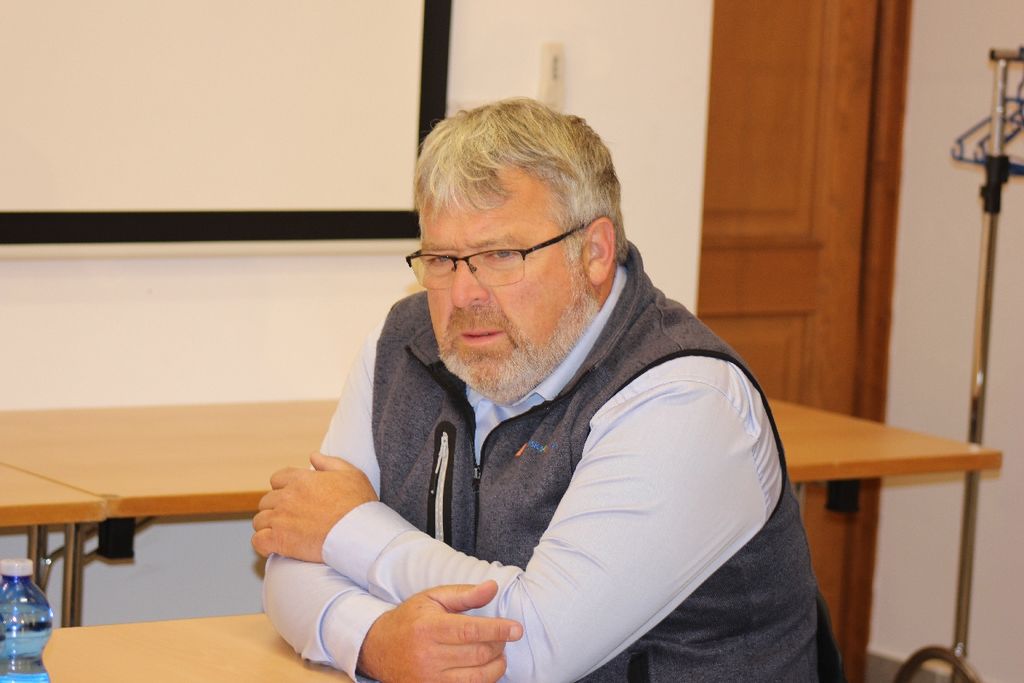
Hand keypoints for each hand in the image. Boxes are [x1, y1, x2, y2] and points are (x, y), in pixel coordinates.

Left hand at [251, 452, 377, 561]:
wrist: (360, 534)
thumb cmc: (359, 505)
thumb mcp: (351, 474)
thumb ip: (329, 462)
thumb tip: (313, 456)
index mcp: (301, 479)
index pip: (277, 479)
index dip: (283, 489)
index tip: (293, 499)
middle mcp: (287, 497)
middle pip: (266, 501)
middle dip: (275, 509)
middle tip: (290, 520)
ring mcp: (281, 519)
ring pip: (259, 521)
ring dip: (268, 527)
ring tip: (283, 534)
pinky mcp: (279, 540)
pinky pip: (258, 541)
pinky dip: (263, 545)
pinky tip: (274, 548)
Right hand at [358, 580, 523, 682]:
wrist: (379, 648)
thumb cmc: (410, 620)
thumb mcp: (433, 598)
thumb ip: (464, 594)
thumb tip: (492, 587)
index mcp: (429, 627)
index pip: (470, 631)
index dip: (497, 630)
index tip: (516, 629)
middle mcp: (428, 656)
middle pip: (477, 654)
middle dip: (498, 645)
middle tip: (504, 636)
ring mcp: (429, 679)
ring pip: (476, 677)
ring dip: (496, 665)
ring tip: (497, 653)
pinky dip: (483, 680)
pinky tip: (485, 668)